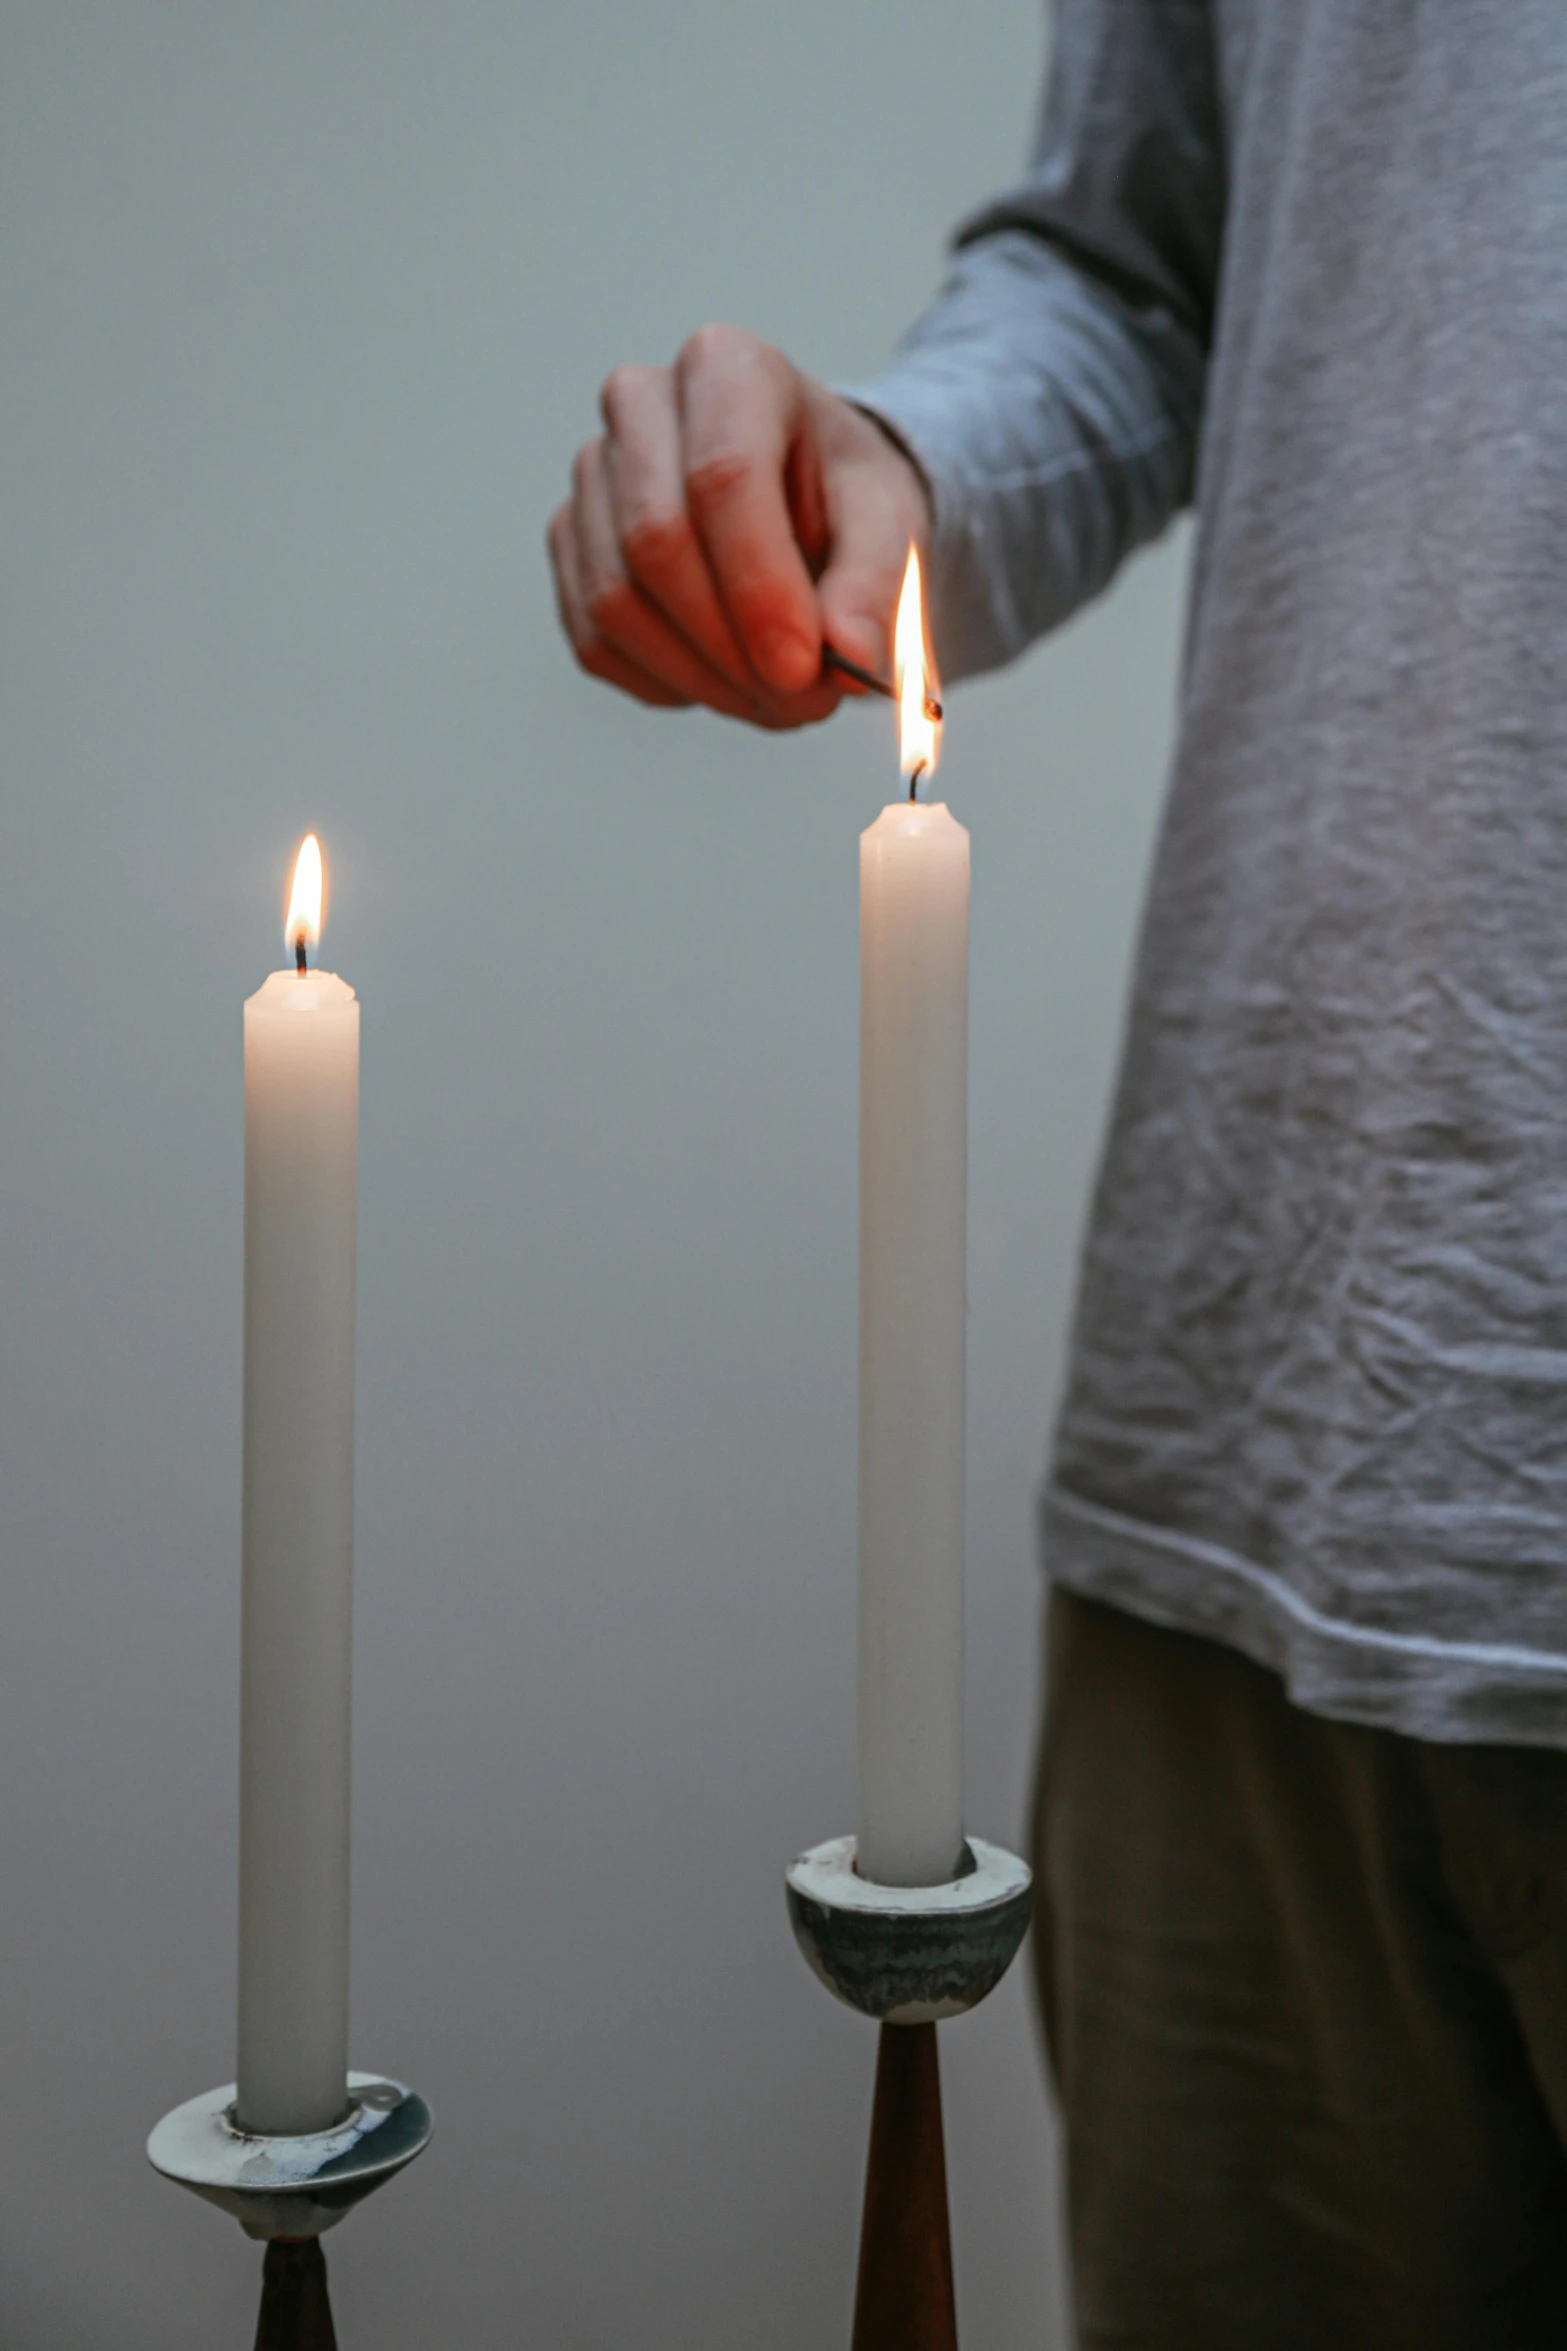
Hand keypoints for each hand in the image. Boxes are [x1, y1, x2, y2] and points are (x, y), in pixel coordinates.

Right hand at [548, 325, 930, 727]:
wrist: (802, 500)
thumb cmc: (841, 497)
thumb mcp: (890, 525)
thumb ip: (877, 586)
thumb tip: (851, 659)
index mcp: (726, 368)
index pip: (723, 477)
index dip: (760, 588)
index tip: (804, 668)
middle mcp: (641, 405)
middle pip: (656, 542)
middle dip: (731, 645)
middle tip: (803, 699)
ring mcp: (593, 476)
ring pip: (616, 601)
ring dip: (702, 677)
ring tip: (776, 698)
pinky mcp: (571, 548)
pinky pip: (596, 641)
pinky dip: (667, 683)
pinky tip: (725, 679)